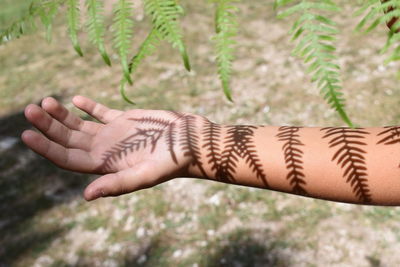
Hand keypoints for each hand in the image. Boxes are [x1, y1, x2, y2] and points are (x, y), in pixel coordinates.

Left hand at [22, 96, 204, 200]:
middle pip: (69, 140)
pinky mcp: (126, 120)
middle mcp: (106, 150)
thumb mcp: (146, 174)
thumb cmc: (173, 160)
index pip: (68, 158)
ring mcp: (115, 134)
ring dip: (62, 115)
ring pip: (80, 125)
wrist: (192, 142)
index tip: (27, 133)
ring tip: (45, 102)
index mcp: (107, 165)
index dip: (46, 148)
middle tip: (30, 109)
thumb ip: (118, 184)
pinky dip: (87, 106)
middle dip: (48, 126)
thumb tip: (87, 196)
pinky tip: (74, 99)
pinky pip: (101, 113)